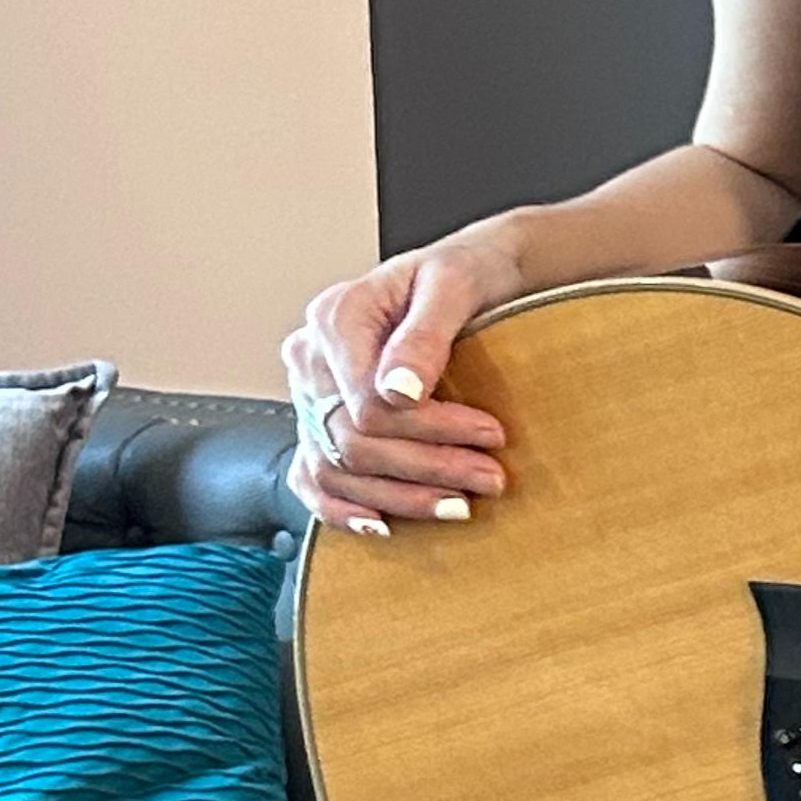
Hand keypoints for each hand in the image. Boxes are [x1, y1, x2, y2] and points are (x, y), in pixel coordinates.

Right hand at [283, 232, 517, 536]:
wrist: (467, 276)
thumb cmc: (462, 275)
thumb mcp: (454, 286)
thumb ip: (425, 335)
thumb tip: (399, 391)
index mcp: (335, 318)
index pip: (367, 402)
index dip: (430, 428)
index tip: (491, 434)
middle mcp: (311, 359)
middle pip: (354, 439)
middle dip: (428, 466)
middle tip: (492, 477)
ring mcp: (309, 395)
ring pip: (338, 467)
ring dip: (402, 496)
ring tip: (462, 506)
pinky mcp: (318, 423)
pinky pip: (313, 479)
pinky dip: (343, 508)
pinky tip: (383, 525)